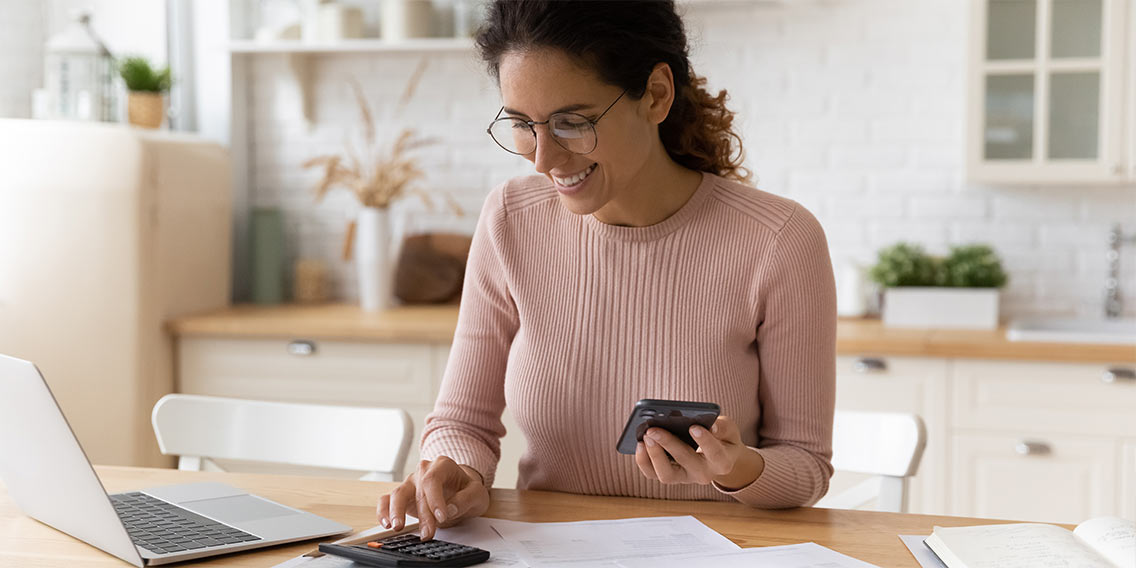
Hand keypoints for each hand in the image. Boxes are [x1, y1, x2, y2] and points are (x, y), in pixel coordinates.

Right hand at [377, 456, 489, 540]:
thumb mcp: (477, 493)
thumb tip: (450, 509)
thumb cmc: (467, 489)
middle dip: (423, 515)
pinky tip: (386, 523)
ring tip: (398, 527)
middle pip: (418, 490)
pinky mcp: (402, 495)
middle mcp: (423, 471)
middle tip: (428, 533)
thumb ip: (465, 499)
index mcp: (442, 465)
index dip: (435, 499)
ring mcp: (410, 482)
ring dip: (397, 512)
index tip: (441, 517)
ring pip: (397, 494)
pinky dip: (383, 511)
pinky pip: (386, 500)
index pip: (433, 479)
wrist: (460, 489)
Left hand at [634, 416, 763, 489]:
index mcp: (722, 462)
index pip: (715, 454)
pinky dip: (644, 460)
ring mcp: (685, 477)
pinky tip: (640, 443)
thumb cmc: (722, 438)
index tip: (693, 427)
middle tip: (653, 429)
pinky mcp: (670, 476)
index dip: (705, 441)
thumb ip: (721, 426)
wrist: (718, 456)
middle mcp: (704, 473)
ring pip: (667, 475)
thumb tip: (709, 425)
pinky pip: (653, 474)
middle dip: (669, 444)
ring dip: (654, 455)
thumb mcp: (729, 430)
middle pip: (686, 462)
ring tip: (645, 436)